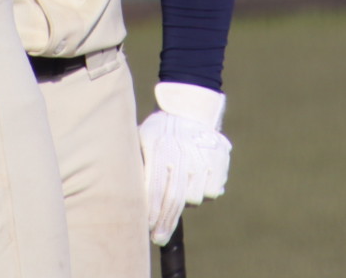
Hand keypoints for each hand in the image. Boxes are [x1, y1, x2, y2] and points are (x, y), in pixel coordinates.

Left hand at [139, 82, 230, 245]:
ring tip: (179, 194)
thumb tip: (124, 197)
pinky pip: (213, 191)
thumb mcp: (142, 138)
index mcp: (160, 148)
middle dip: (165, 223)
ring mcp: (203, 157)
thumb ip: (137, 164)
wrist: (190, 106)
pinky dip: (205, 193)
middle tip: (159, 238)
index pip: (155, 189)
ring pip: (195, 197)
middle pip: (175, 199)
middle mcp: (183, 154)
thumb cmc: (160, 128)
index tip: (147, 229)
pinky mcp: (220, 159)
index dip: (152, 213)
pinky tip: (196, 183)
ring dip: (186, 204)